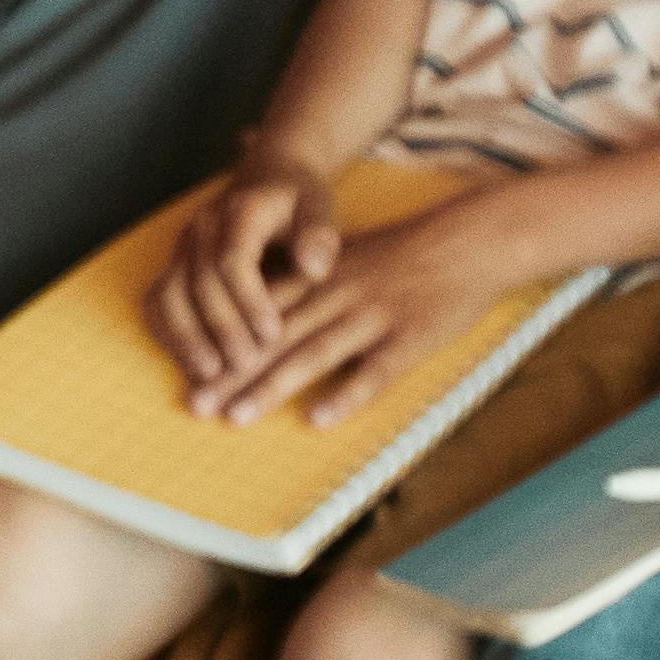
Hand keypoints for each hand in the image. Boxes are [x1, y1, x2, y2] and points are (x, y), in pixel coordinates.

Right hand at [144, 152, 341, 389]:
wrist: (271, 175)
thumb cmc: (299, 199)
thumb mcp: (320, 206)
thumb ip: (320, 235)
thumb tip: (314, 269)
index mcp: (238, 211)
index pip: (232, 260)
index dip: (249, 301)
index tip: (273, 334)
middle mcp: (202, 227)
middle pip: (198, 283)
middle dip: (221, 329)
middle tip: (248, 366)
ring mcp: (182, 247)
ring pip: (169, 295)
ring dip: (187, 338)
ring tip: (211, 376)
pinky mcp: (175, 265)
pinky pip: (159, 304)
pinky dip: (170, 335)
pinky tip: (191, 367)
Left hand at [184, 186, 546, 429]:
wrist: (471, 240)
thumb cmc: (406, 254)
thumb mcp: (347, 257)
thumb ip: (306, 284)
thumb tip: (262, 317)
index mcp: (320, 275)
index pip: (257, 312)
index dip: (222, 345)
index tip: (187, 376)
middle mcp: (338, 293)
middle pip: (274, 337)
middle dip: (232, 374)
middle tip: (196, 406)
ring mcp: (373, 316)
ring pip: (313, 354)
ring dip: (272, 387)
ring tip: (237, 417)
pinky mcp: (410, 338)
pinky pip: (373, 371)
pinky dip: (345, 396)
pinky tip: (317, 420)